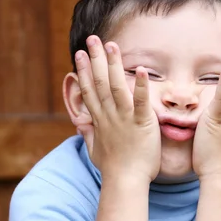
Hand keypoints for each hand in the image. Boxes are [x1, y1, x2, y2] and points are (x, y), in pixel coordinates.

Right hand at [75, 35, 160, 182]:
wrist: (125, 182)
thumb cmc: (113, 169)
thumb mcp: (95, 151)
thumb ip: (90, 135)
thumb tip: (82, 127)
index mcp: (100, 120)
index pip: (89, 91)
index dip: (84, 71)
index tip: (79, 54)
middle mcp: (109, 116)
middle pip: (100, 82)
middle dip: (95, 59)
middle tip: (92, 39)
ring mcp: (124, 118)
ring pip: (117, 86)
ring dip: (114, 65)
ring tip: (111, 45)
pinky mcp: (141, 123)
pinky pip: (141, 102)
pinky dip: (141, 85)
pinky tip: (140, 69)